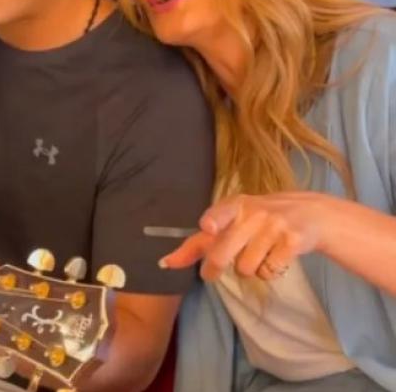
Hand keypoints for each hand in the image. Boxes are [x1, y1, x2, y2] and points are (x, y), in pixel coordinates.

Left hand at [159, 192, 333, 281]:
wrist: (312, 214)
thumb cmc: (261, 220)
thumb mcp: (232, 221)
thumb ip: (200, 242)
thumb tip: (166, 263)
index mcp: (236, 205)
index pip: (221, 211)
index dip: (214, 219)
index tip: (208, 227)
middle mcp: (254, 213)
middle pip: (224, 252)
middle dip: (213, 268)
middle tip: (210, 275)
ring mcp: (275, 227)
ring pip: (245, 268)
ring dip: (249, 268)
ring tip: (259, 254)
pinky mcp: (293, 242)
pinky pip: (268, 272)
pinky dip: (269, 272)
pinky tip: (276, 257)